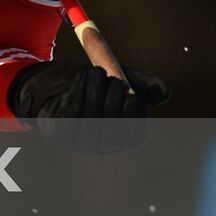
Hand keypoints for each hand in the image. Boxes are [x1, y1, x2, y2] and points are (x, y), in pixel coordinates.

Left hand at [8, 61, 169, 153]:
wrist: (51, 86)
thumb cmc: (92, 86)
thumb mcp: (118, 81)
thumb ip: (141, 84)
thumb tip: (163, 92)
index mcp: (120, 137)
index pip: (135, 136)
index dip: (135, 119)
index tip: (132, 98)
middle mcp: (101, 145)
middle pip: (113, 131)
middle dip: (114, 102)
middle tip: (114, 80)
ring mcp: (79, 141)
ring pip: (91, 118)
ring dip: (95, 91)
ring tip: (96, 71)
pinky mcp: (60, 132)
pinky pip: (72, 111)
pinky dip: (79, 90)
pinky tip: (82, 74)